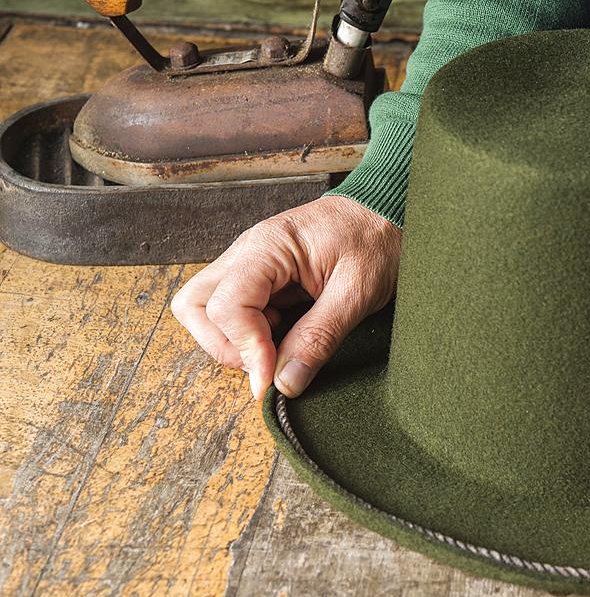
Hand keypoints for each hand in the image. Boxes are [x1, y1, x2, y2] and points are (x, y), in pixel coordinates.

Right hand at [171, 195, 399, 398]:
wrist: (389, 213)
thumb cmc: (376, 241)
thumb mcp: (357, 292)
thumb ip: (319, 337)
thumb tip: (285, 383)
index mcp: (268, 246)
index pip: (225, 305)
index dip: (245, 349)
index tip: (271, 379)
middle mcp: (248, 252)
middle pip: (194, 306)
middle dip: (225, 346)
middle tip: (267, 364)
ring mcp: (250, 265)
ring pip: (205, 310)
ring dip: (233, 341)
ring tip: (278, 345)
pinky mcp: (260, 278)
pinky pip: (233, 311)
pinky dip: (250, 333)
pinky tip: (286, 333)